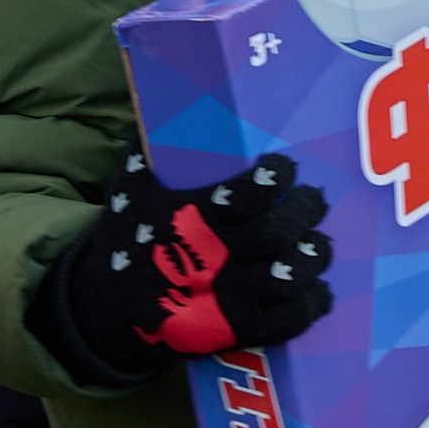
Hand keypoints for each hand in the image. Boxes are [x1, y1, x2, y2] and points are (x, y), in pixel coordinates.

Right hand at [51, 149, 333, 373]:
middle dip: (304, 212)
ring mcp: (225, 300)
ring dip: (312, 257)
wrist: (109, 310)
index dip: (274, 177)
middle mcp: (211, 259)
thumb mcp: (131, 188)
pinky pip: (284, 322)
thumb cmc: (128, 238)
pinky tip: (319, 289)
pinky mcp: (234, 331)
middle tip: (315, 199)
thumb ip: (152, 146)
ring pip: (287, 277)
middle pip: (275, 234)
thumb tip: (172, 96)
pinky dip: (309, 306)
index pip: (244, 194)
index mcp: (189, 219)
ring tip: (318, 244)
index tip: (285, 167)